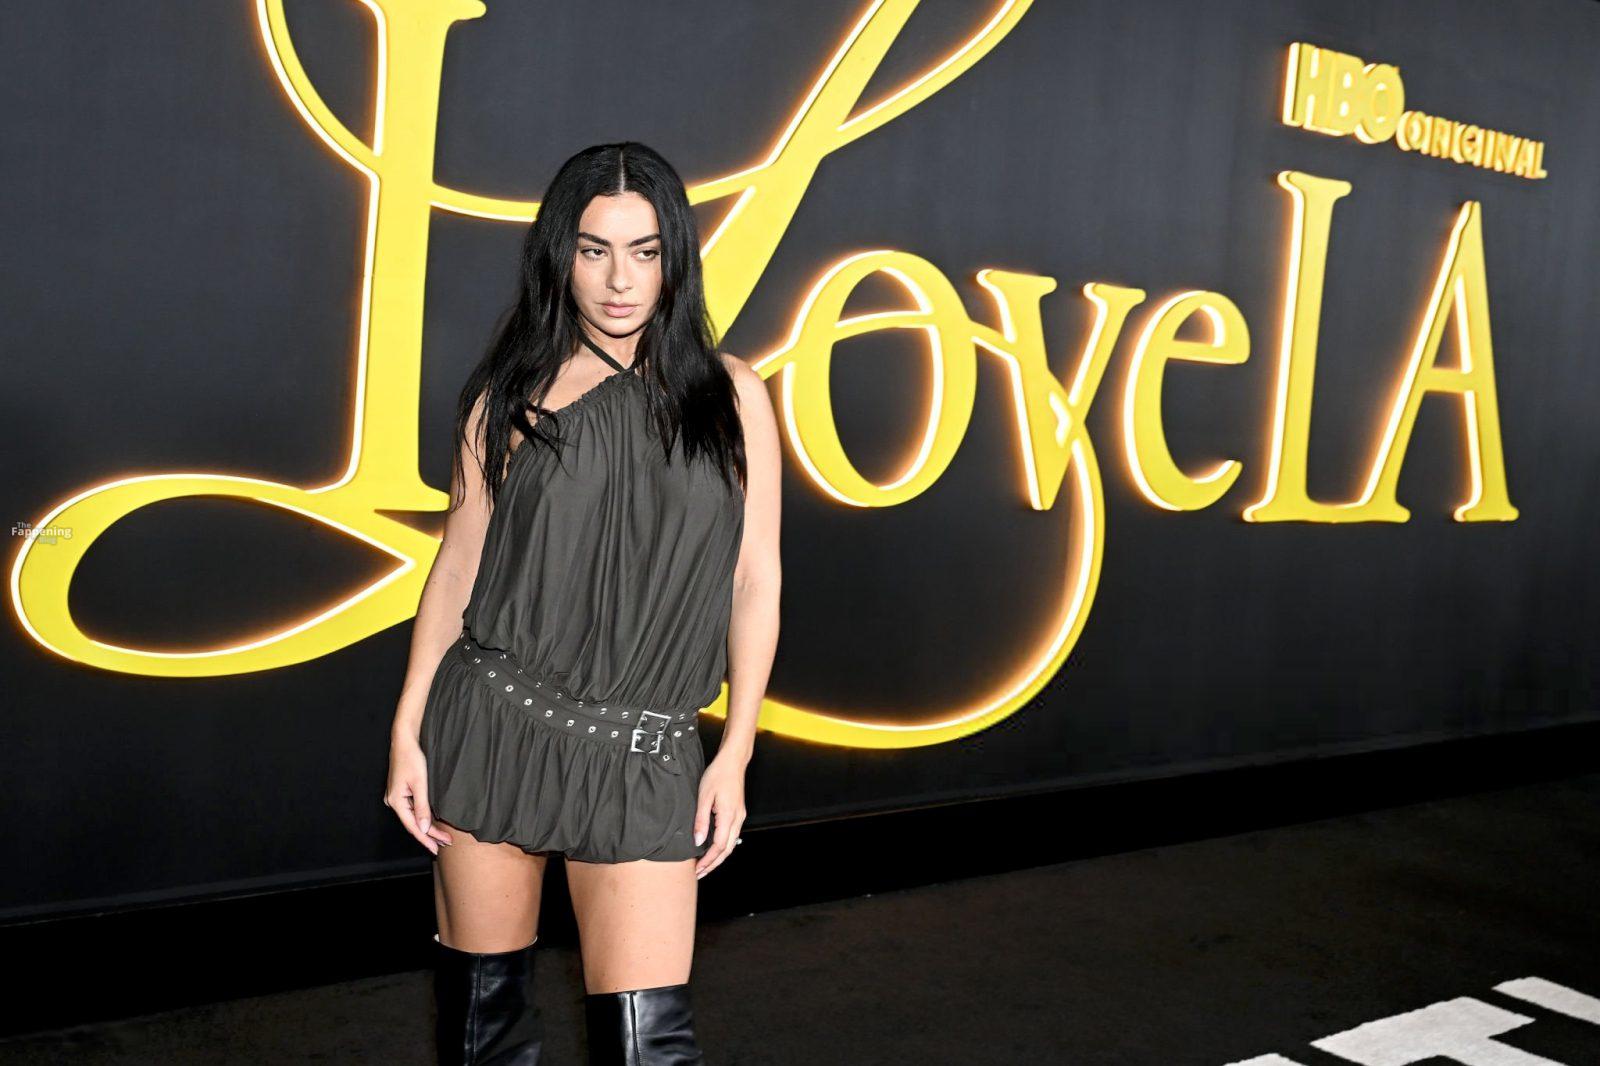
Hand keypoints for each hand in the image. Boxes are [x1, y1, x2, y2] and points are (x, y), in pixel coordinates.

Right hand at [384, 733, 453, 855]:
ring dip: (427, 826)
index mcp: (395, 801)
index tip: (437, 848)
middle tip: (445, 844)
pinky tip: (432, 822)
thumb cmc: (412, 758)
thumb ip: (422, 807)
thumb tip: (424, 828)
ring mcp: (395, 796)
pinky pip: (412, 808)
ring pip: (413, 816)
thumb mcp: (420, 783)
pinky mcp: (400, 791)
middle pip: (413, 823)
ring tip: (441, 837)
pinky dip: (422, 816)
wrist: (405, 740)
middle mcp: (393, 801)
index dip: (426, 839)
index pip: (412, 826)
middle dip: (429, 834)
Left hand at [693, 753, 746, 878]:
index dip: (708, 860)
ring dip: (719, 857)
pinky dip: (723, 846)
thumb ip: (701, 820)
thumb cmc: (717, 775)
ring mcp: (740, 816)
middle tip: (700, 874)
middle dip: (714, 864)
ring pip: (731, 844)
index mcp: (729, 815)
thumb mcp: (704, 796)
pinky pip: (732, 835)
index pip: (719, 846)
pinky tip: (714, 849)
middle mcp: (737, 819)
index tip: (697, 869)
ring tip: (705, 866)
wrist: (733, 761)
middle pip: (727, 850)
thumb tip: (698, 841)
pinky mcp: (739, 813)